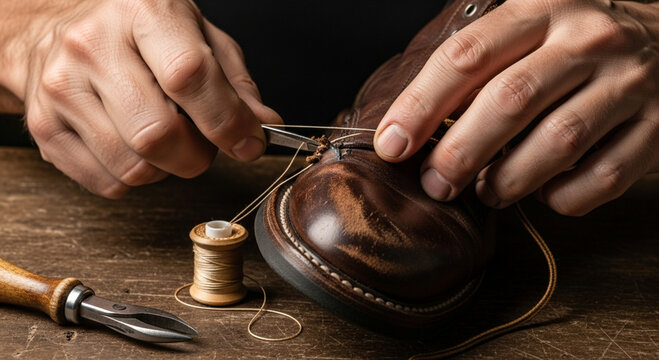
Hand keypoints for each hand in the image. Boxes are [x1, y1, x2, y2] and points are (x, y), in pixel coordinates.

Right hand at [0, 0, 280, 197]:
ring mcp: (61, 87)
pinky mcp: (43, 126)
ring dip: (166, 168)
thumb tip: (262, 126)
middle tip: (201, 141)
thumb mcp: (198, 35)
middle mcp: (94, 46)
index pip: (189, 76)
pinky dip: (134, 178)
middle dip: (197, 155)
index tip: (248, 143)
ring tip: (165, 138)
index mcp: (144, 13)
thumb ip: (235, 82)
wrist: (55, 30)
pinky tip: (133, 146)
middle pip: (157, 134)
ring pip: (133, 167)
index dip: (226, 121)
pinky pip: (107, 183)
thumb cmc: (136, 32)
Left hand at [374, 0, 658, 215]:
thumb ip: (477, 67)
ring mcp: (629, 82)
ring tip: (487, 192)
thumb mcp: (525, 28)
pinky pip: (603, 177)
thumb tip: (411, 126)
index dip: (421, 105)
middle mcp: (587, 40)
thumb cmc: (572, 41)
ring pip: (557, 142)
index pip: (467, 57)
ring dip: (509, 180)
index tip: (392, 145)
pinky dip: (563, 197)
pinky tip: (544, 193)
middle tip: (436, 183)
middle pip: (509, 101)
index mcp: (541, 8)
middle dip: (460, 153)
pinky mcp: (657, 126)